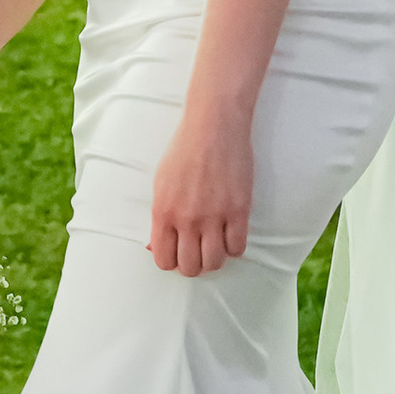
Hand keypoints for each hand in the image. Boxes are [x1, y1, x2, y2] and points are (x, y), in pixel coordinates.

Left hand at [148, 104, 252, 274]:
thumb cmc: (184, 151)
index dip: (173, 262)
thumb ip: (160, 217)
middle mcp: (187, 219)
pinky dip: (234, 247)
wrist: (213, 126)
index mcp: (163, 212)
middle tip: (200, 251)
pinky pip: (238, 248)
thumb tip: (155, 246)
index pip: (164, 260)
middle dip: (194, 265)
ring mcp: (214, 216)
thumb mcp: (161, 183)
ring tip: (216, 244)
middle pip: (190, 267)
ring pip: (215, 262)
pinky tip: (232, 234)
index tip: (180, 253)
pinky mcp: (239, 210)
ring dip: (215, 259)